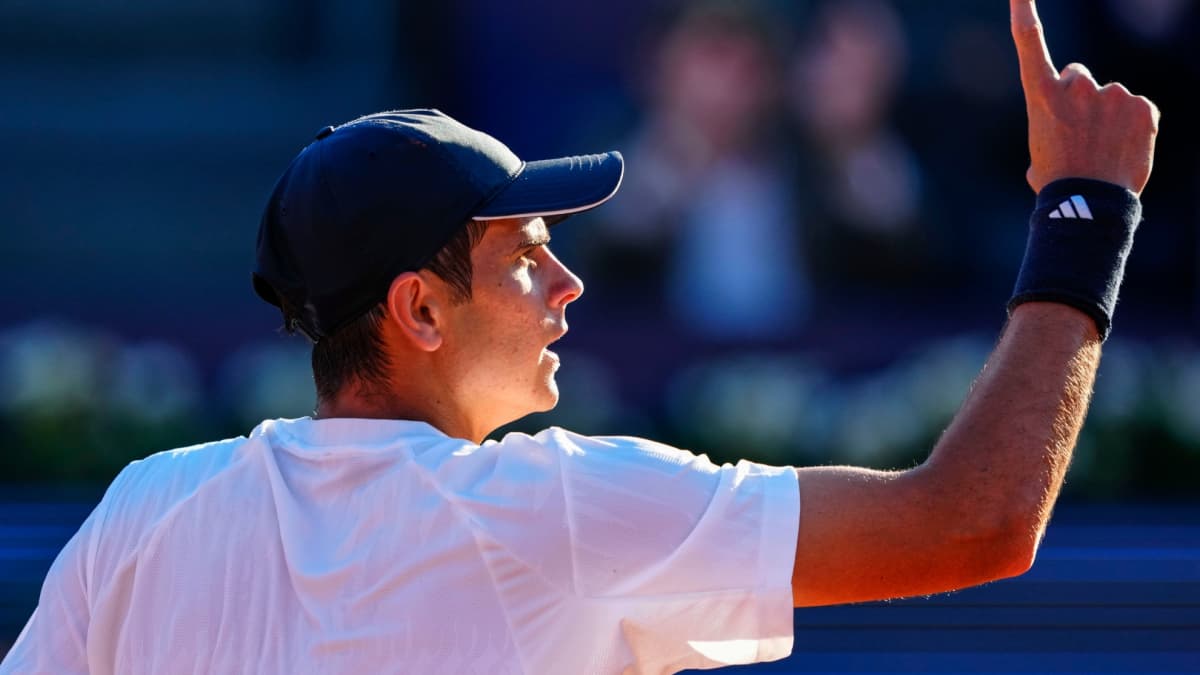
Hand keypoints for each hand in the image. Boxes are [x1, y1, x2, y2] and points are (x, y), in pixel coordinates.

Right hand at [1011, 0, 1159, 195]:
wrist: (1089, 205)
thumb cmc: (1056, 184)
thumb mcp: (1039, 152)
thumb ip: (1049, 128)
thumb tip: (1061, 137)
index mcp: (1041, 95)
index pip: (1028, 43)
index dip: (1023, 12)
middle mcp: (1075, 86)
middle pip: (1078, 76)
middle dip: (1079, 97)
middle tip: (1079, 133)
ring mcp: (1110, 94)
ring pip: (1109, 96)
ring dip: (1107, 115)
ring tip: (1101, 148)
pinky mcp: (1140, 105)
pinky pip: (1138, 109)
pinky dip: (1133, 125)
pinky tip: (1123, 148)